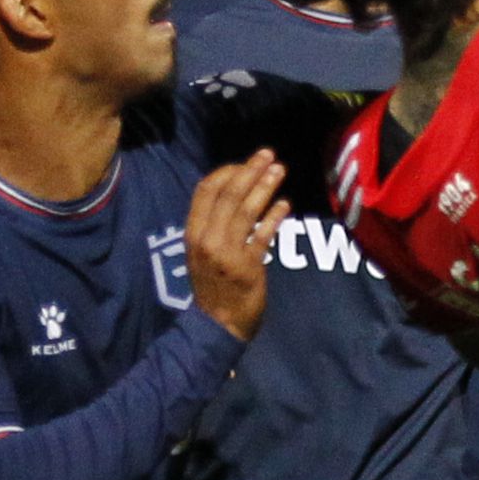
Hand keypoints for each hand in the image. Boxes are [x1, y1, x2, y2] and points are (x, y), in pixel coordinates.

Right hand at [184, 154, 288, 339]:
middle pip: (229, 196)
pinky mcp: (248, 268)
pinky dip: (274, 217)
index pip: (206, 191)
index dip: (227, 172)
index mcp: (193, 233)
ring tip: (279, 170)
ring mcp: (227, 254)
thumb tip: (234, 189)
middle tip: (268, 154)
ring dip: (264, 187)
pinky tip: (285, 204)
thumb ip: (212, 224)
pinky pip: (263, 236)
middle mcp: (207, 240)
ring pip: (247, 211)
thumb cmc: (212, 285)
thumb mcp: (201, 251)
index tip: (245, 163)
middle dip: (250, 171)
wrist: (217, 325)